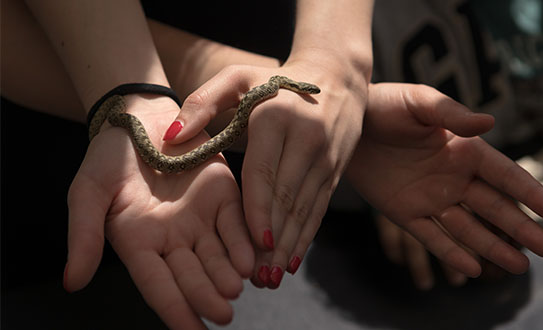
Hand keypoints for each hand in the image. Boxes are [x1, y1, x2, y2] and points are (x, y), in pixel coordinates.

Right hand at [65, 95, 253, 328]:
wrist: (140, 117)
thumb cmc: (107, 157)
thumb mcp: (88, 193)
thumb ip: (85, 236)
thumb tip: (72, 283)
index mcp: (140, 244)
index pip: (158, 286)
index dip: (174, 310)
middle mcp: (173, 239)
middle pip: (192, 275)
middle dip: (207, 295)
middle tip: (223, 314)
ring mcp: (200, 218)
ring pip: (218, 254)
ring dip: (229, 273)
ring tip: (237, 287)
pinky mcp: (223, 195)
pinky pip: (235, 223)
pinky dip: (244, 241)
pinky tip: (252, 258)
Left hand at [163, 62, 367, 287]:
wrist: (336, 77)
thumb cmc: (275, 80)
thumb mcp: (237, 78)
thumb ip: (201, 103)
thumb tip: (170, 138)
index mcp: (276, 118)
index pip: (265, 171)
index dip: (259, 209)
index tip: (254, 242)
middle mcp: (306, 140)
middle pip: (287, 198)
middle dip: (273, 241)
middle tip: (257, 278)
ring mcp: (325, 158)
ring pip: (305, 210)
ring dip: (289, 247)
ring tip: (272, 280)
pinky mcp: (335, 171)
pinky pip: (319, 210)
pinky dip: (306, 238)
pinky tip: (292, 263)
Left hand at [347, 83, 542, 277]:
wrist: (347, 124)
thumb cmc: (384, 106)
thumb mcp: (420, 103)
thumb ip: (452, 115)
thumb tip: (490, 123)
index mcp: (463, 151)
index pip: (506, 176)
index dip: (531, 194)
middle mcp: (452, 178)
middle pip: (494, 208)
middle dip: (520, 229)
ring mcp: (429, 198)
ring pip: (467, 228)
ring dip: (492, 247)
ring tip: (519, 267)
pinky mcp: (404, 212)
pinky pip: (431, 237)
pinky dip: (451, 253)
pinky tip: (473, 269)